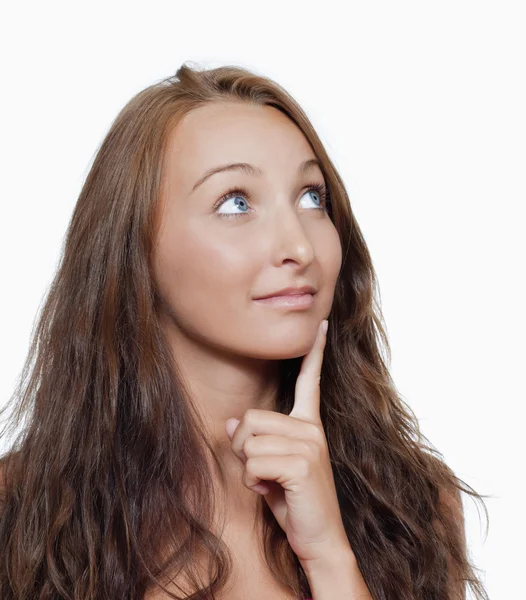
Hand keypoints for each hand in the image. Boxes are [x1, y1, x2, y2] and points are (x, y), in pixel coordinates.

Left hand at [225, 319, 351, 563]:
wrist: (319, 539)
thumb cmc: (294, 502)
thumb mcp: (269, 469)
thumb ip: (254, 442)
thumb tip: (231, 420)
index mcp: (308, 425)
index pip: (310, 381)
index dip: (315, 353)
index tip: (322, 325)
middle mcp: (311, 428)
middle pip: (249, 419)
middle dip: (242, 448)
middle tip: (261, 471)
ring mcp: (309, 443)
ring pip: (248, 442)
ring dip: (249, 469)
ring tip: (270, 484)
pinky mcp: (302, 462)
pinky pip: (254, 463)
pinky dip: (254, 483)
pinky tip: (273, 493)